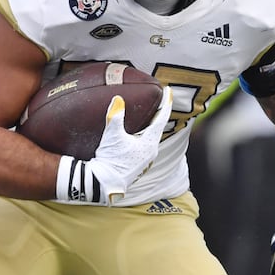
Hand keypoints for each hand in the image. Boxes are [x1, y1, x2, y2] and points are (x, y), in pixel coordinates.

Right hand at [56, 87, 173, 204]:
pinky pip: (143, 147)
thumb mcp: (113, 135)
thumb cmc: (110, 160)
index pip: (161, 119)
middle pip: (157, 128)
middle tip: (159, 102)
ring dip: (150, 128)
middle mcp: (151, 152)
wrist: (104, 184)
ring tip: (149, 118)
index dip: (165, 103)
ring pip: (150, 139)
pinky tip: (136, 138)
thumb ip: (115, 115)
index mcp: (149, 143)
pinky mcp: (138, 166)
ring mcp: (145, 161)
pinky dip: (142, 138)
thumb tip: (118, 99)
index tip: (169, 91)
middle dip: (158, 115)